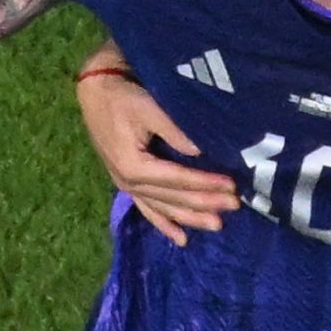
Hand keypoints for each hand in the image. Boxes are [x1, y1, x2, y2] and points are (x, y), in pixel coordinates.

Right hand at [79, 73, 239, 246]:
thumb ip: (173, 130)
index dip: (205, 184)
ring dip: (191, 217)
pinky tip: (181, 239)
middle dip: (205, 203)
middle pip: (173, 198)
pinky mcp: (127, 183)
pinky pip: (148, 209)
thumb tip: (199, 152)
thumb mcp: (147, 108)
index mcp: (134, 165)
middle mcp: (128, 182)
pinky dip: (164, 224)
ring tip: (216, 225)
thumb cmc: (122, 97)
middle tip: (234, 206)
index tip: (232, 186)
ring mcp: (127, 185)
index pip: (178, 180)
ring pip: (163, 208)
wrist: (96, 92)